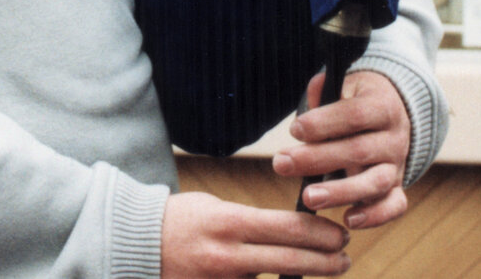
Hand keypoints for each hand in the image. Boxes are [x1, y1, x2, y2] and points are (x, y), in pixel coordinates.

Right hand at [161, 189, 348, 276]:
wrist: (136, 244)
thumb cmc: (180, 220)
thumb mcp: (215, 208)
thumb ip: (250, 222)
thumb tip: (290, 231)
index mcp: (229, 223)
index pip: (289, 227)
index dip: (321, 233)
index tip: (340, 234)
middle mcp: (228, 255)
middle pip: (291, 260)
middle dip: (326, 261)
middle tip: (344, 257)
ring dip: (303, 274)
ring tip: (325, 268)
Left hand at [270, 69, 410, 229]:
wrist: (393, 112)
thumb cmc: (357, 100)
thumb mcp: (345, 85)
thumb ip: (324, 91)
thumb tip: (308, 108)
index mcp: (382, 106)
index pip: (355, 115)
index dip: (324, 123)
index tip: (295, 130)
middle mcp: (394, 138)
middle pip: (359, 151)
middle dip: (316, 159)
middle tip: (281, 164)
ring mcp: (397, 165)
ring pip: (375, 182)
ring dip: (340, 192)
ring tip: (308, 198)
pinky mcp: (396, 187)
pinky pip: (394, 206)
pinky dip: (374, 216)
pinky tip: (347, 219)